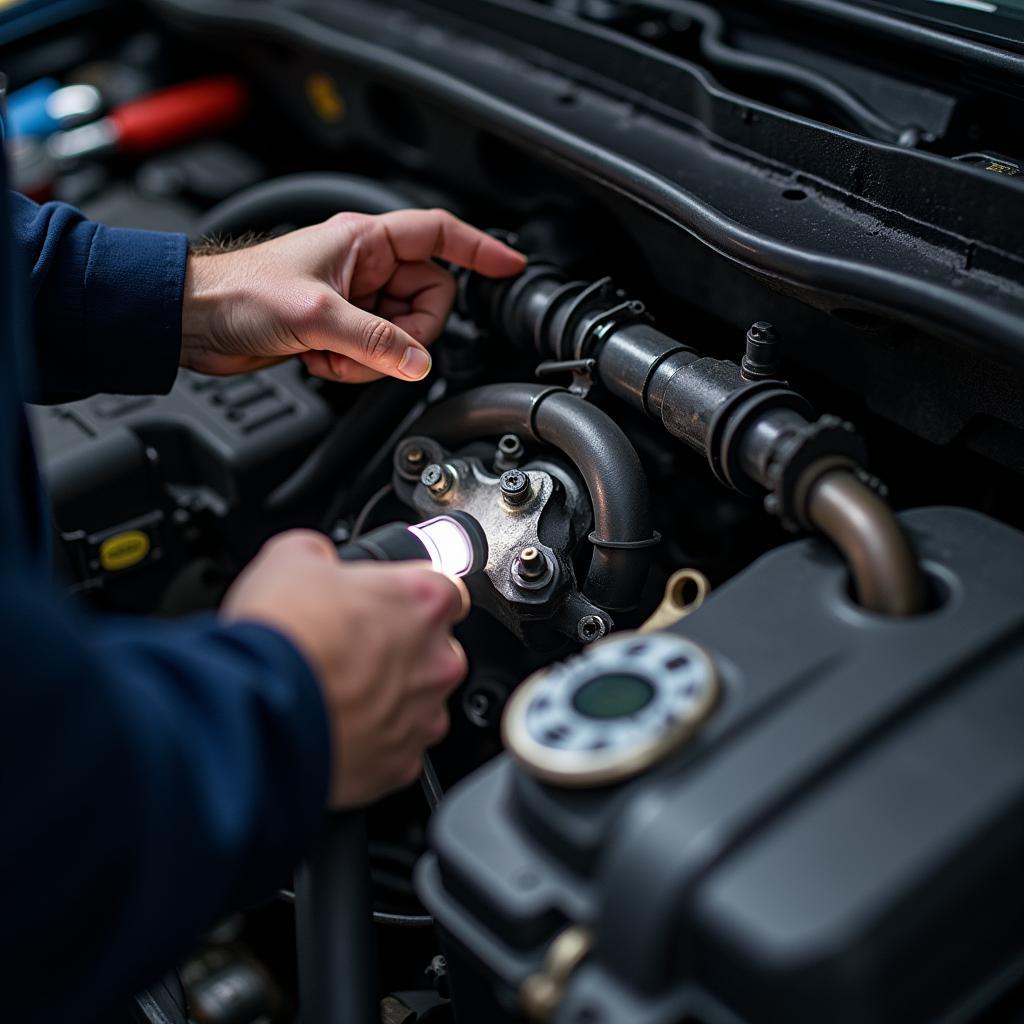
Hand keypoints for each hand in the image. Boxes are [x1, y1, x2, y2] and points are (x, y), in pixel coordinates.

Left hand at [182, 208, 525, 382]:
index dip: (479, 249)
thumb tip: (418, 362)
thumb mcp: (317, 315)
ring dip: (372, 358)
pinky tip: (320, 360)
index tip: (510, 266)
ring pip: (401, 336)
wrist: (194, 321)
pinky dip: (353, 367)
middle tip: (369, 343)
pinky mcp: (339, 331)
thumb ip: (376, 341)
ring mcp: (354, 301)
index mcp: (364, 241)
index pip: (439, 235)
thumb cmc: (239, 293)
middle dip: (403, 336)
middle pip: (429, 301)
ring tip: (331, 353)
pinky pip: (375, 355)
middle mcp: (364, 268)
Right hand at [222, 530, 469, 807]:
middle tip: (352, 652)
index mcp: (423, 600)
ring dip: (388, 700)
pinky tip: (335, 730)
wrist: (255, 711)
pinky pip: (395, 750)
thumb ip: (321, 554)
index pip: (445, 590)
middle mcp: (437, 660)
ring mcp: (423, 716)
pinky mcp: (400, 765)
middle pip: (436, 651)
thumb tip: (316, 559)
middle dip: (401, 652)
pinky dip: (371, 743)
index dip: (409, 596)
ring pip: (419, 704)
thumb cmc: (281, 636)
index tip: (387, 604)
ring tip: (338, 695)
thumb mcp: (291, 559)